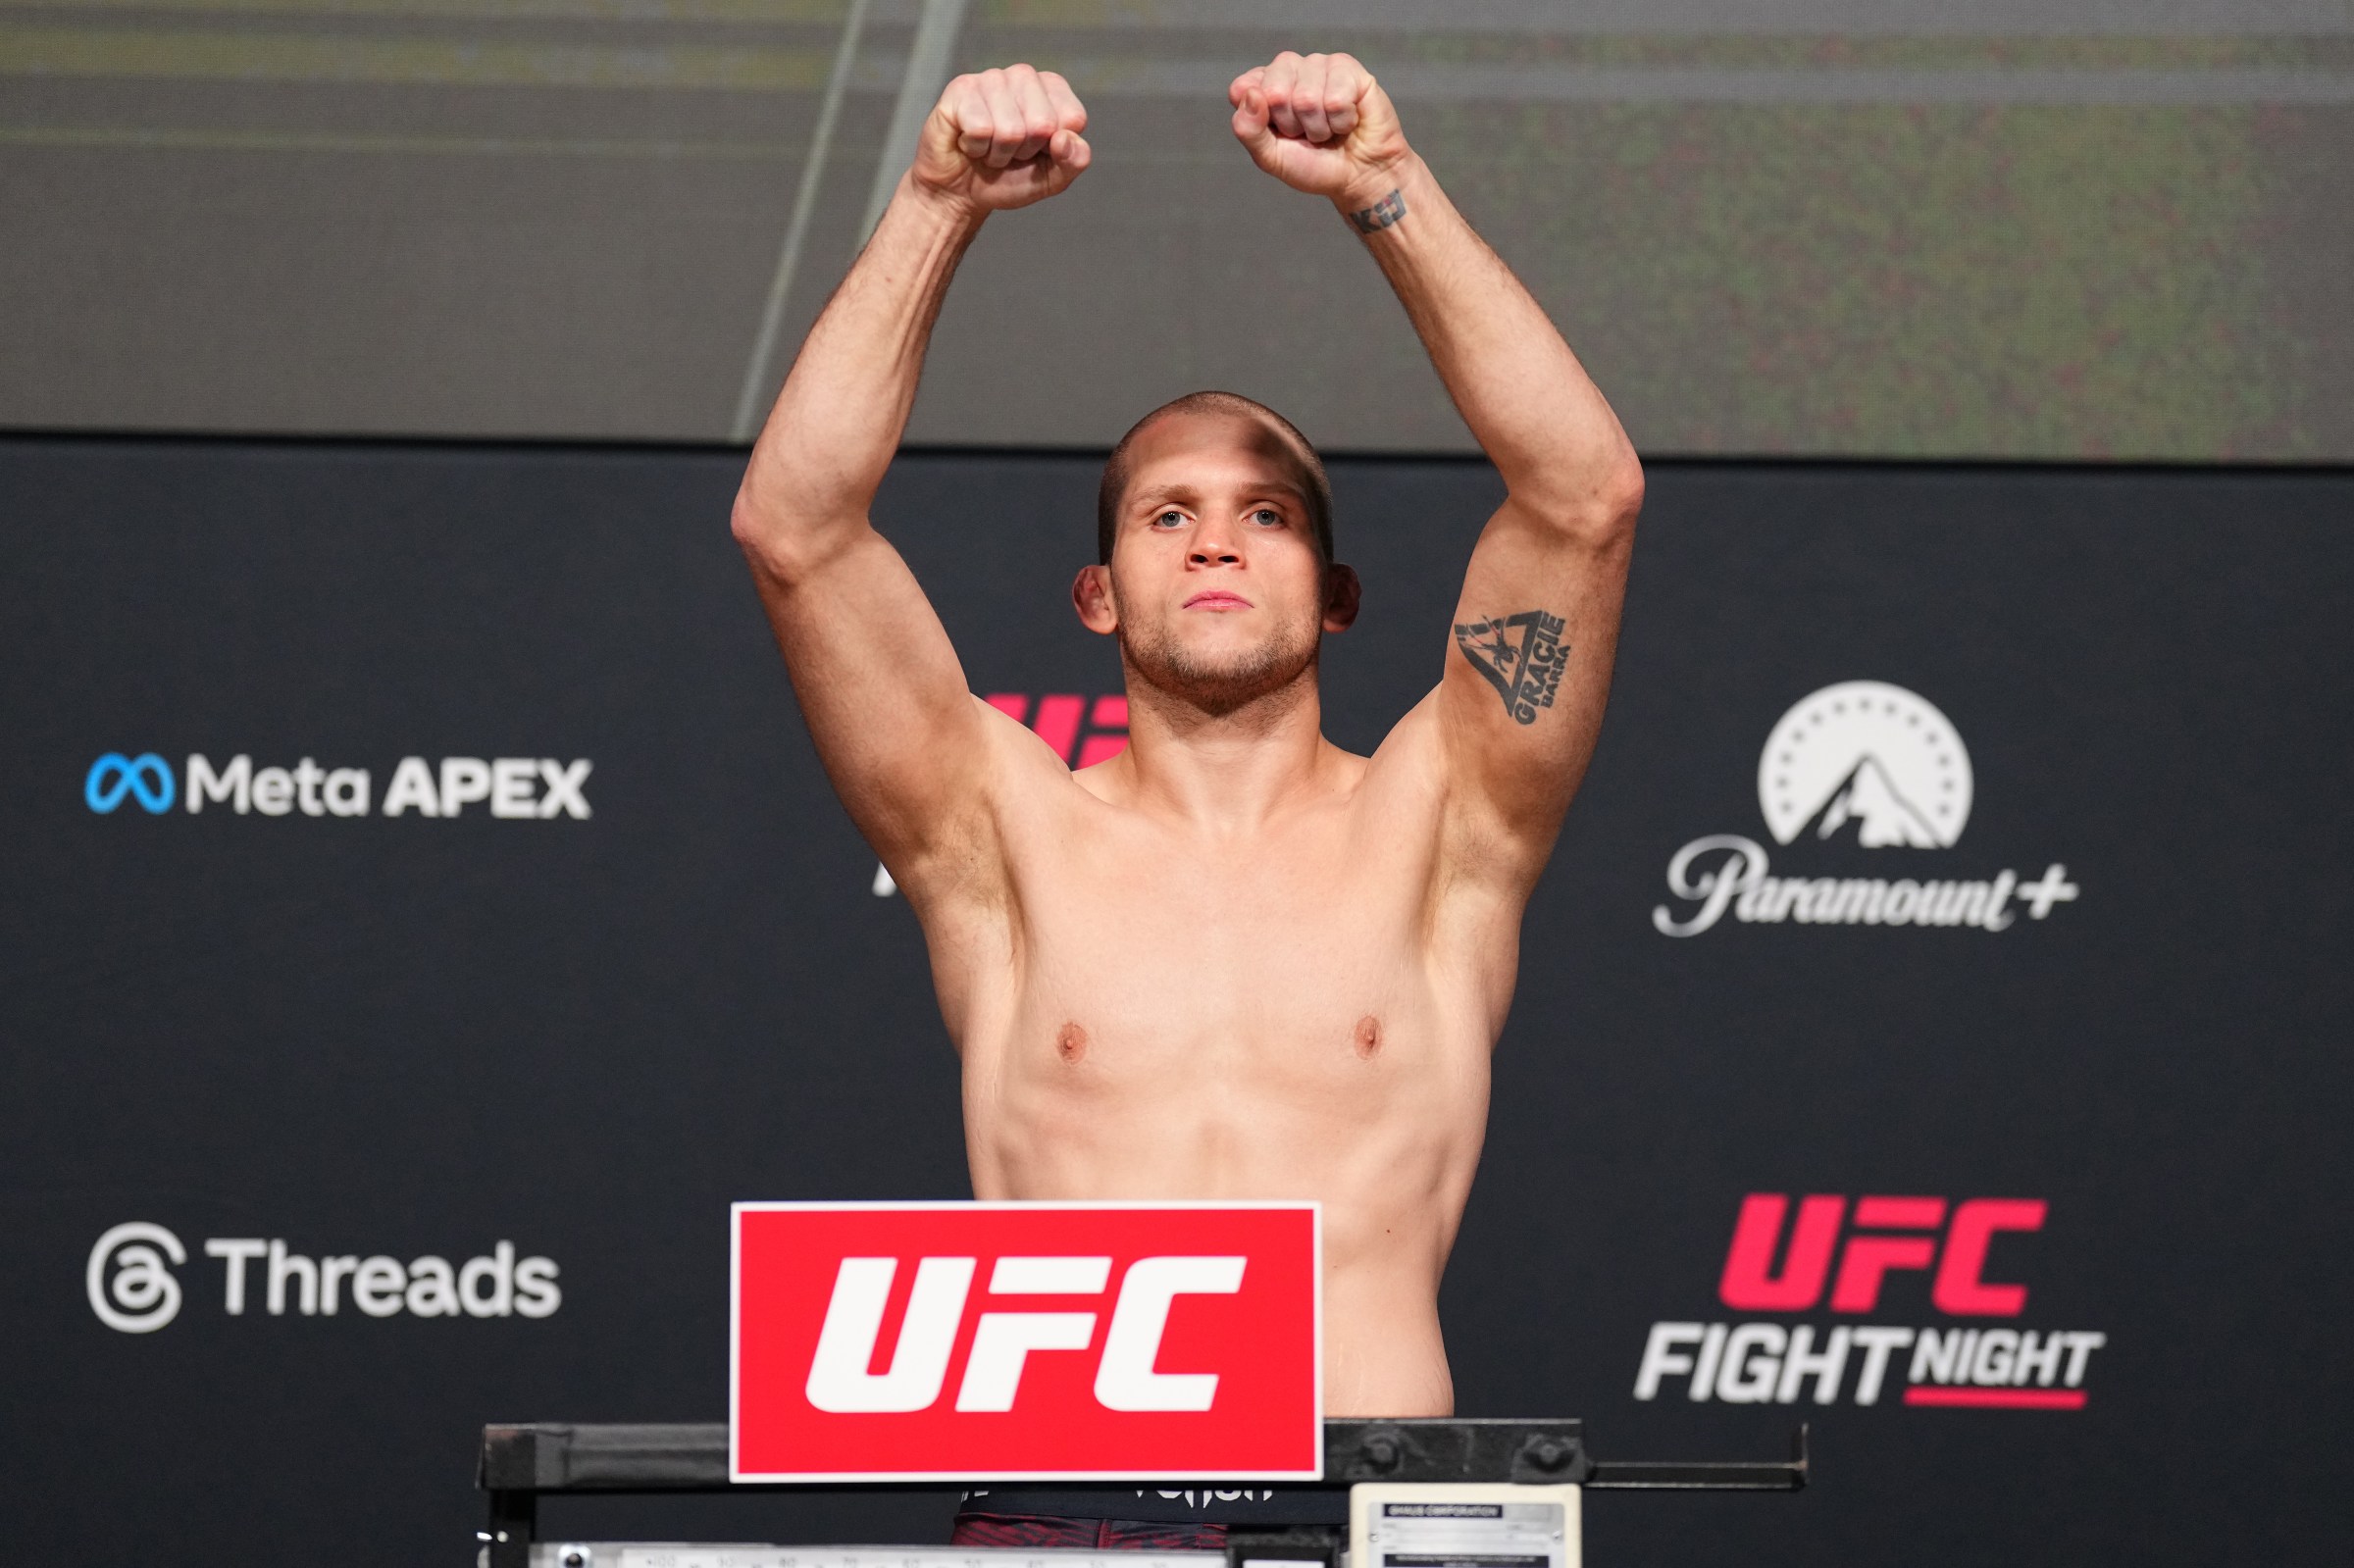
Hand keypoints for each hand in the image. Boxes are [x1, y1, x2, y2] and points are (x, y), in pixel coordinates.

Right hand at [912, 64, 1089, 214]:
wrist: (960, 192)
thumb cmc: (1008, 178)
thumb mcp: (1052, 178)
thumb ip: (1074, 161)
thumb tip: (1065, 138)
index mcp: (1053, 89)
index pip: (1073, 118)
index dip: (1055, 148)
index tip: (1037, 150)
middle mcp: (1024, 76)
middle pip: (1042, 124)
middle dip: (1024, 151)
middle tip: (1008, 151)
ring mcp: (991, 78)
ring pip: (1010, 129)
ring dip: (998, 152)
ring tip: (987, 147)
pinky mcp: (961, 89)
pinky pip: (980, 129)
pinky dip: (974, 148)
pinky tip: (968, 141)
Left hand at [1228, 51, 1410, 209]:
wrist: (1359, 176)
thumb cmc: (1314, 166)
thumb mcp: (1271, 158)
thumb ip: (1249, 130)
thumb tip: (1251, 93)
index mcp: (1263, 86)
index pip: (1242, 88)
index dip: (1260, 120)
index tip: (1280, 134)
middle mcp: (1288, 69)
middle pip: (1274, 92)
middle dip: (1293, 125)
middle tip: (1308, 134)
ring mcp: (1318, 65)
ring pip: (1307, 97)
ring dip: (1320, 126)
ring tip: (1329, 129)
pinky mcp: (1348, 68)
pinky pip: (1337, 97)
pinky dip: (1342, 121)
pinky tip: (1348, 120)